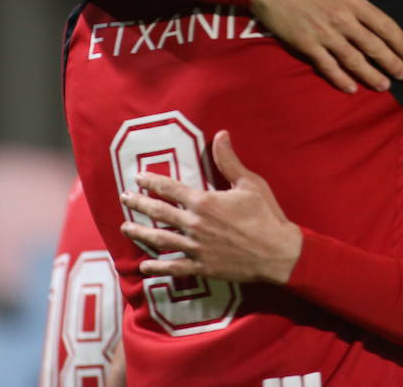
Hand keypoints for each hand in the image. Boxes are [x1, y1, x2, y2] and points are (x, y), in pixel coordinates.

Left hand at [120, 131, 302, 285]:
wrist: (277, 253)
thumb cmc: (265, 215)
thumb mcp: (249, 183)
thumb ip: (229, 161)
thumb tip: (220, 134)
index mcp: (203, 202)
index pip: (170, 189)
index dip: (152, 182)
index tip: (138, 178)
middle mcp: (194, 224)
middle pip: (159, 213)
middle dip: (139, 204)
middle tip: (124, 198)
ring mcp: (196, 248)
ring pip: (160, 239)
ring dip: (140, 233)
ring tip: (125, 227)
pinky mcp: (202, 267)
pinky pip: (174, 267)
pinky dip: (158, 267)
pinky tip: (144, 266)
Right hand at [250, 0, 402, 93]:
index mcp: (352, 0)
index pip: (385, 26)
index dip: (401, 43)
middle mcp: (342, 20)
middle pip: (374, 47)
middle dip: (392, 63)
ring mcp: (324, 35)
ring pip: (354, 60)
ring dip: (372, 75)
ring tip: (384, 85)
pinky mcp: (306, 45)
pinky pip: (327, 66)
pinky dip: (340, 79)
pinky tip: (351, 88)